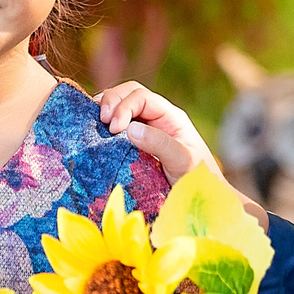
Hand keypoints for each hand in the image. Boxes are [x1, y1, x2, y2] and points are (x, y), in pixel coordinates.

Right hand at [92, 82, 218, 183]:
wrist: (200, 198)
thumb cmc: (196, 179)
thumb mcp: (183, 161)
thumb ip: (160, 143)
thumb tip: (130, 129)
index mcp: (170, 116)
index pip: (141, 97)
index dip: (124, 106)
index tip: (113, 128)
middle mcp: (156, 118)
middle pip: (128, 94)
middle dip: (111, 102)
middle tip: (101, 121)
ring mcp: (145, 129)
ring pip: (120, 107)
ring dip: (104, 110)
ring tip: (94, 124)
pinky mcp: (133, 144)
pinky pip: (116, 127)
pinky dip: (103, 125)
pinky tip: (95, 134)